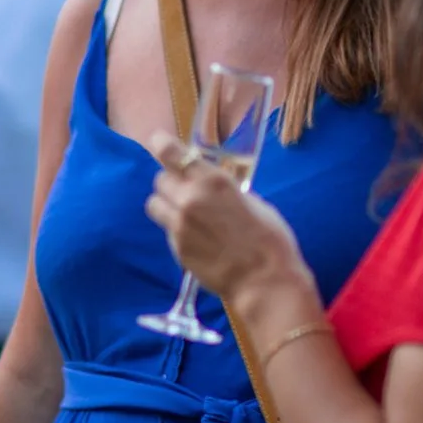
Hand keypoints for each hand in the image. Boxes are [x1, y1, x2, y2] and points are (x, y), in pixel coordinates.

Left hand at [145, 133, 310, 308]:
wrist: (265, 280)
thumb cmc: (269, 237)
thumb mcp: (249, 200)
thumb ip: (222, 188)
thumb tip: (208, 184)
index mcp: (213, 180)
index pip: (171, 153)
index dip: (161, 145)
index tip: (158, 142)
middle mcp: (190, 198)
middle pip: (159, 179)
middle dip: (170, 182)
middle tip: (185, 190)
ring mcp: (179, 225)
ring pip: (154, 204)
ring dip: (165, 205)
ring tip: (183, 214)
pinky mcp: (176, 248)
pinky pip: (167, 230)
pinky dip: (176, 230)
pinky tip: (197, 239)